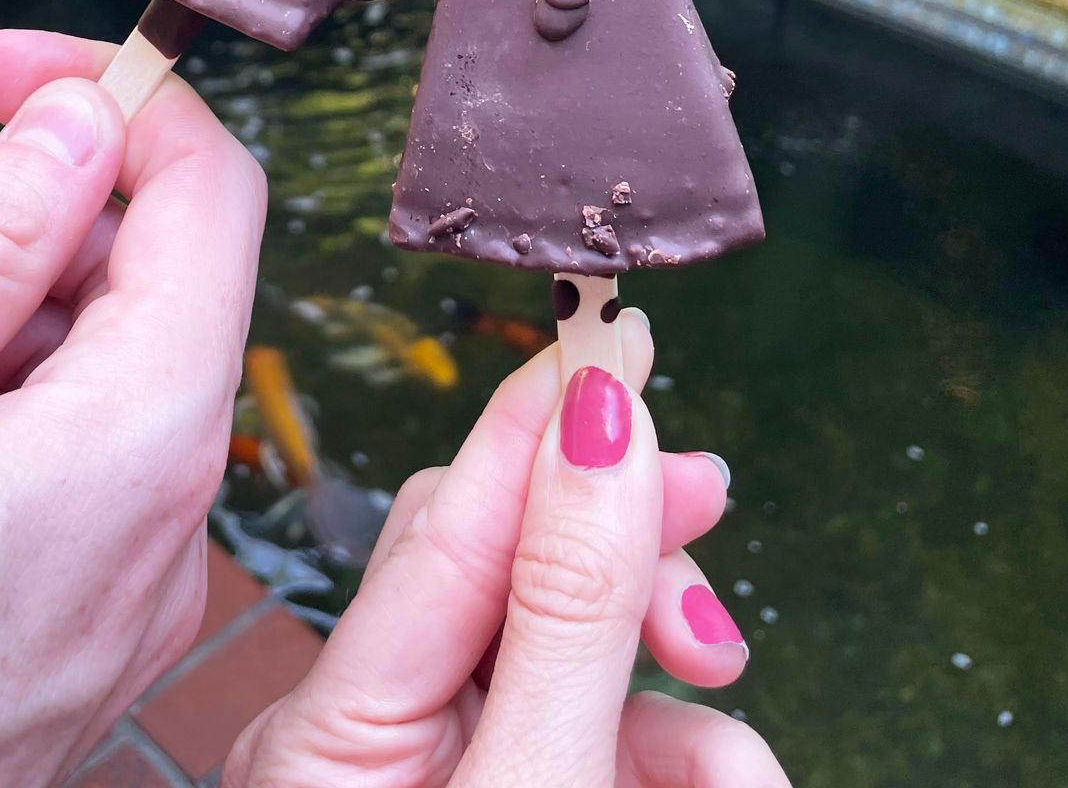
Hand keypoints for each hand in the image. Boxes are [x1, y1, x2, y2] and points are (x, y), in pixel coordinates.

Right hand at [0, 29, 265, 787]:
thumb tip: (88, 122)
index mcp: (135, 455)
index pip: (212, 205)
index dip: (121, 103)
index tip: (0, 67)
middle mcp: (169, 538)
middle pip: (160, 292)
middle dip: (37, 217)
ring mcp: (129, 609)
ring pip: (116, 382)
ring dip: (8, 315)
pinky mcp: (78, 652)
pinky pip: (84, 478)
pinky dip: (6, 411)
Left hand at [226, 327, 787, 786]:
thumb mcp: (534, 783)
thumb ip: (570, 611)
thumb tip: (601, 421)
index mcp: (327, 728)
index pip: (446, 518)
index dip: (541, 414)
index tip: (615, 326)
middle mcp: (366, 740)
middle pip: (512, 564)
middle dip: (627, 551)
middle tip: (712, 503)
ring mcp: (430, 777)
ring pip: (570, 653)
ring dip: (673, 689)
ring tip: (740, 764)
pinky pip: (587, 729)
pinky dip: (668, 755)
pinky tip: (721, 782)